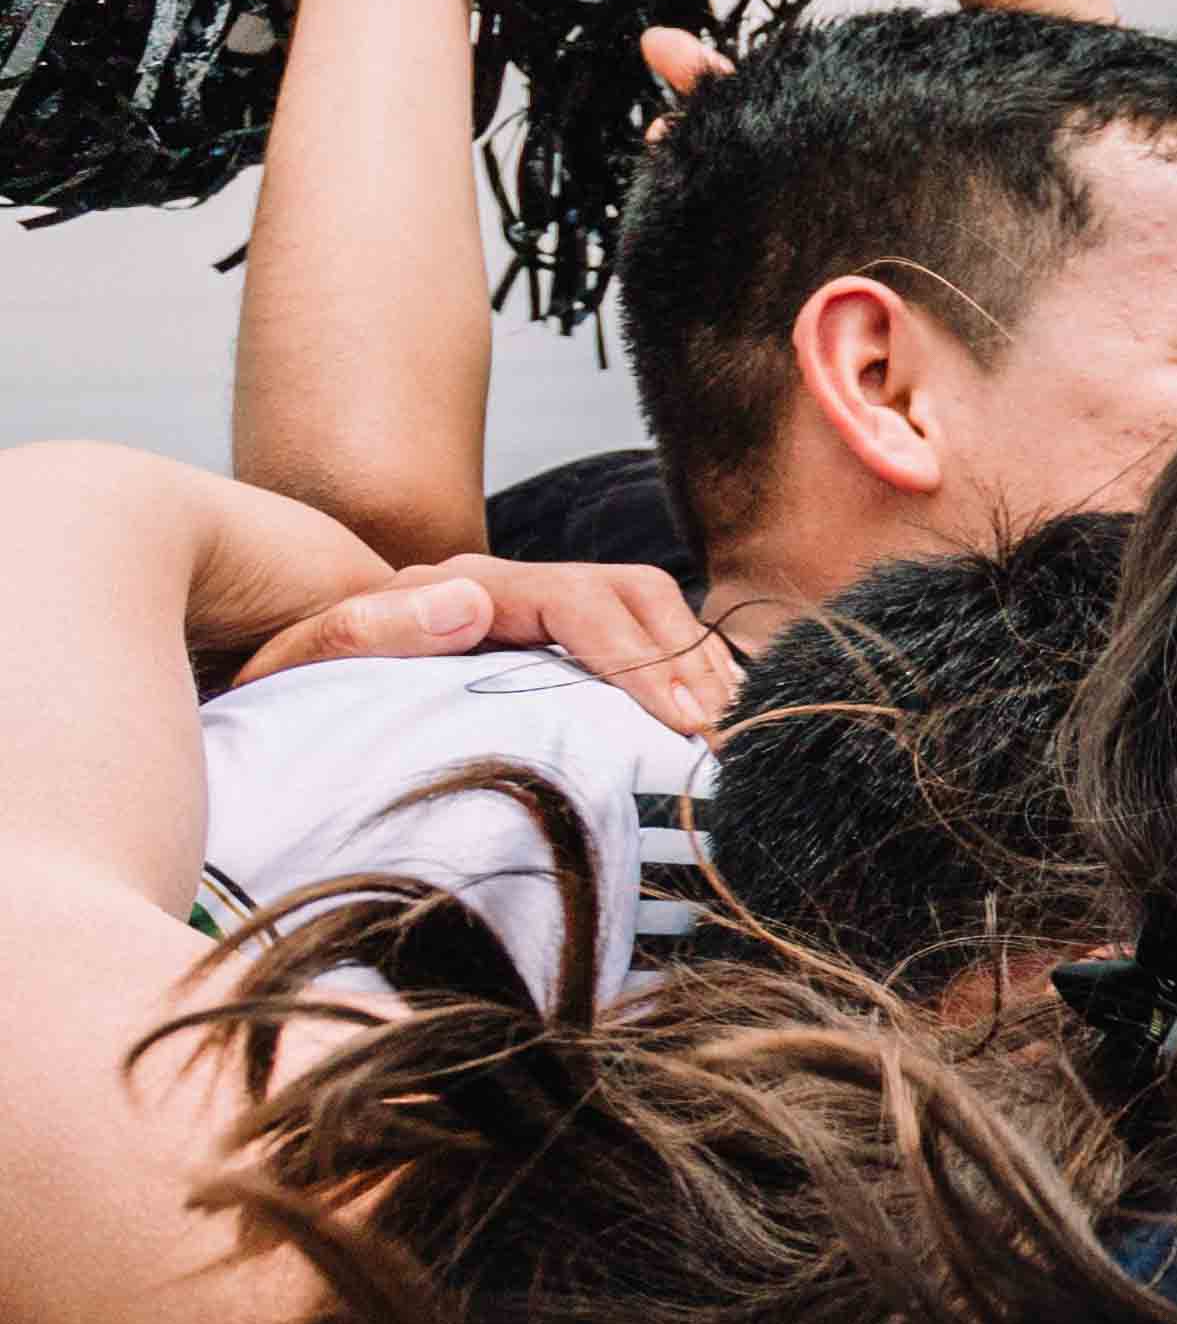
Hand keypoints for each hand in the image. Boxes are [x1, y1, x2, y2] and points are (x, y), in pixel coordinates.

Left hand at [236, 551, 742, 740]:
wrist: (293, 676)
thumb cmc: (295, 687)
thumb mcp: (301, 660)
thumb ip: (368, 627)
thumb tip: (470, 602)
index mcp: (472, 586)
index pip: (584, 600)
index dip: (640, 657)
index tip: (681, 720)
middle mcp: (517, 588)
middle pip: (639, 594)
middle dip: (691, 663)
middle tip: (725, 738)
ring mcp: (545, 612)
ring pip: (659, 612)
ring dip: (705, 669)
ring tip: (735, 734)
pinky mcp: (562, 644)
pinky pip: (653, 640)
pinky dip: (696, 674)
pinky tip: (717, 719)